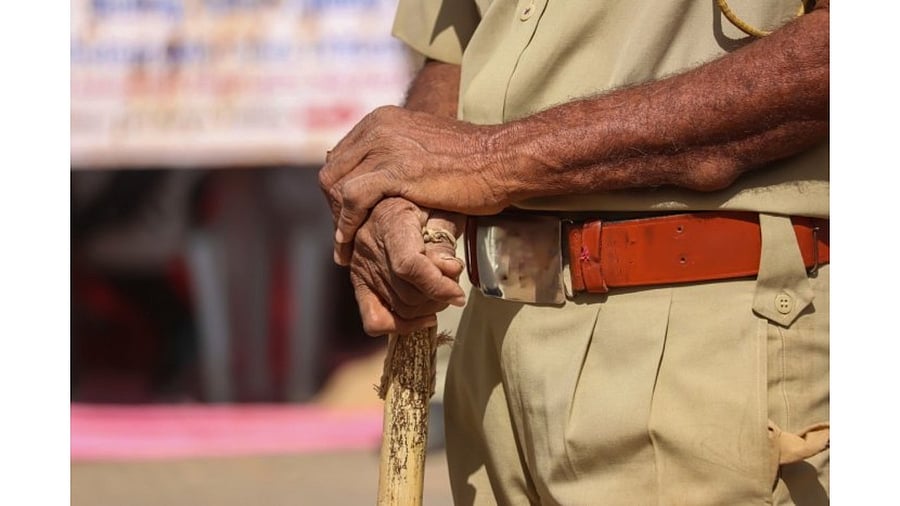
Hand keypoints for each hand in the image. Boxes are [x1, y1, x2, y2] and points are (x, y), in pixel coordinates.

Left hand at [319, 105, 512, 264]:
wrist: (502, 160)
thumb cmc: (474, 162)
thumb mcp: (425, 149)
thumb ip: (400, 156)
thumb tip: (382, 179)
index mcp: (383, 119)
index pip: (342, 157)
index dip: (339, 191)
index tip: (347, 218)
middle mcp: (378, 127)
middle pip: (333, 171)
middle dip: (333, 208)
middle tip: (345, 237)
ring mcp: (385, 146)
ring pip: (336, 185)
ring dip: (337, 221)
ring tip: (345, 248)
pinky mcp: (394, 170)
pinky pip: (352, 199)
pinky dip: (346, 226)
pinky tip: (349, 246)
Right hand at [349, 198, 465, 335]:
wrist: (390, 195)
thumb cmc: (423, 199)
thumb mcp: (441, 207)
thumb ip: (444, 237)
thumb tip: (448, 269)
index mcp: (391, 221)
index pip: (409, 265)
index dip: (437, 285)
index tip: (458, 294)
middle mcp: (369, 246)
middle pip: (407, 293)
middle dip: (438, 296)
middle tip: (452, 286)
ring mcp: (361, 267)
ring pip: (398, 308)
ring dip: (426, 308)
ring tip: (440, 293)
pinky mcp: (359, 281)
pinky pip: (373, 319)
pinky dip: (399, 325)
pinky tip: (421, 316)